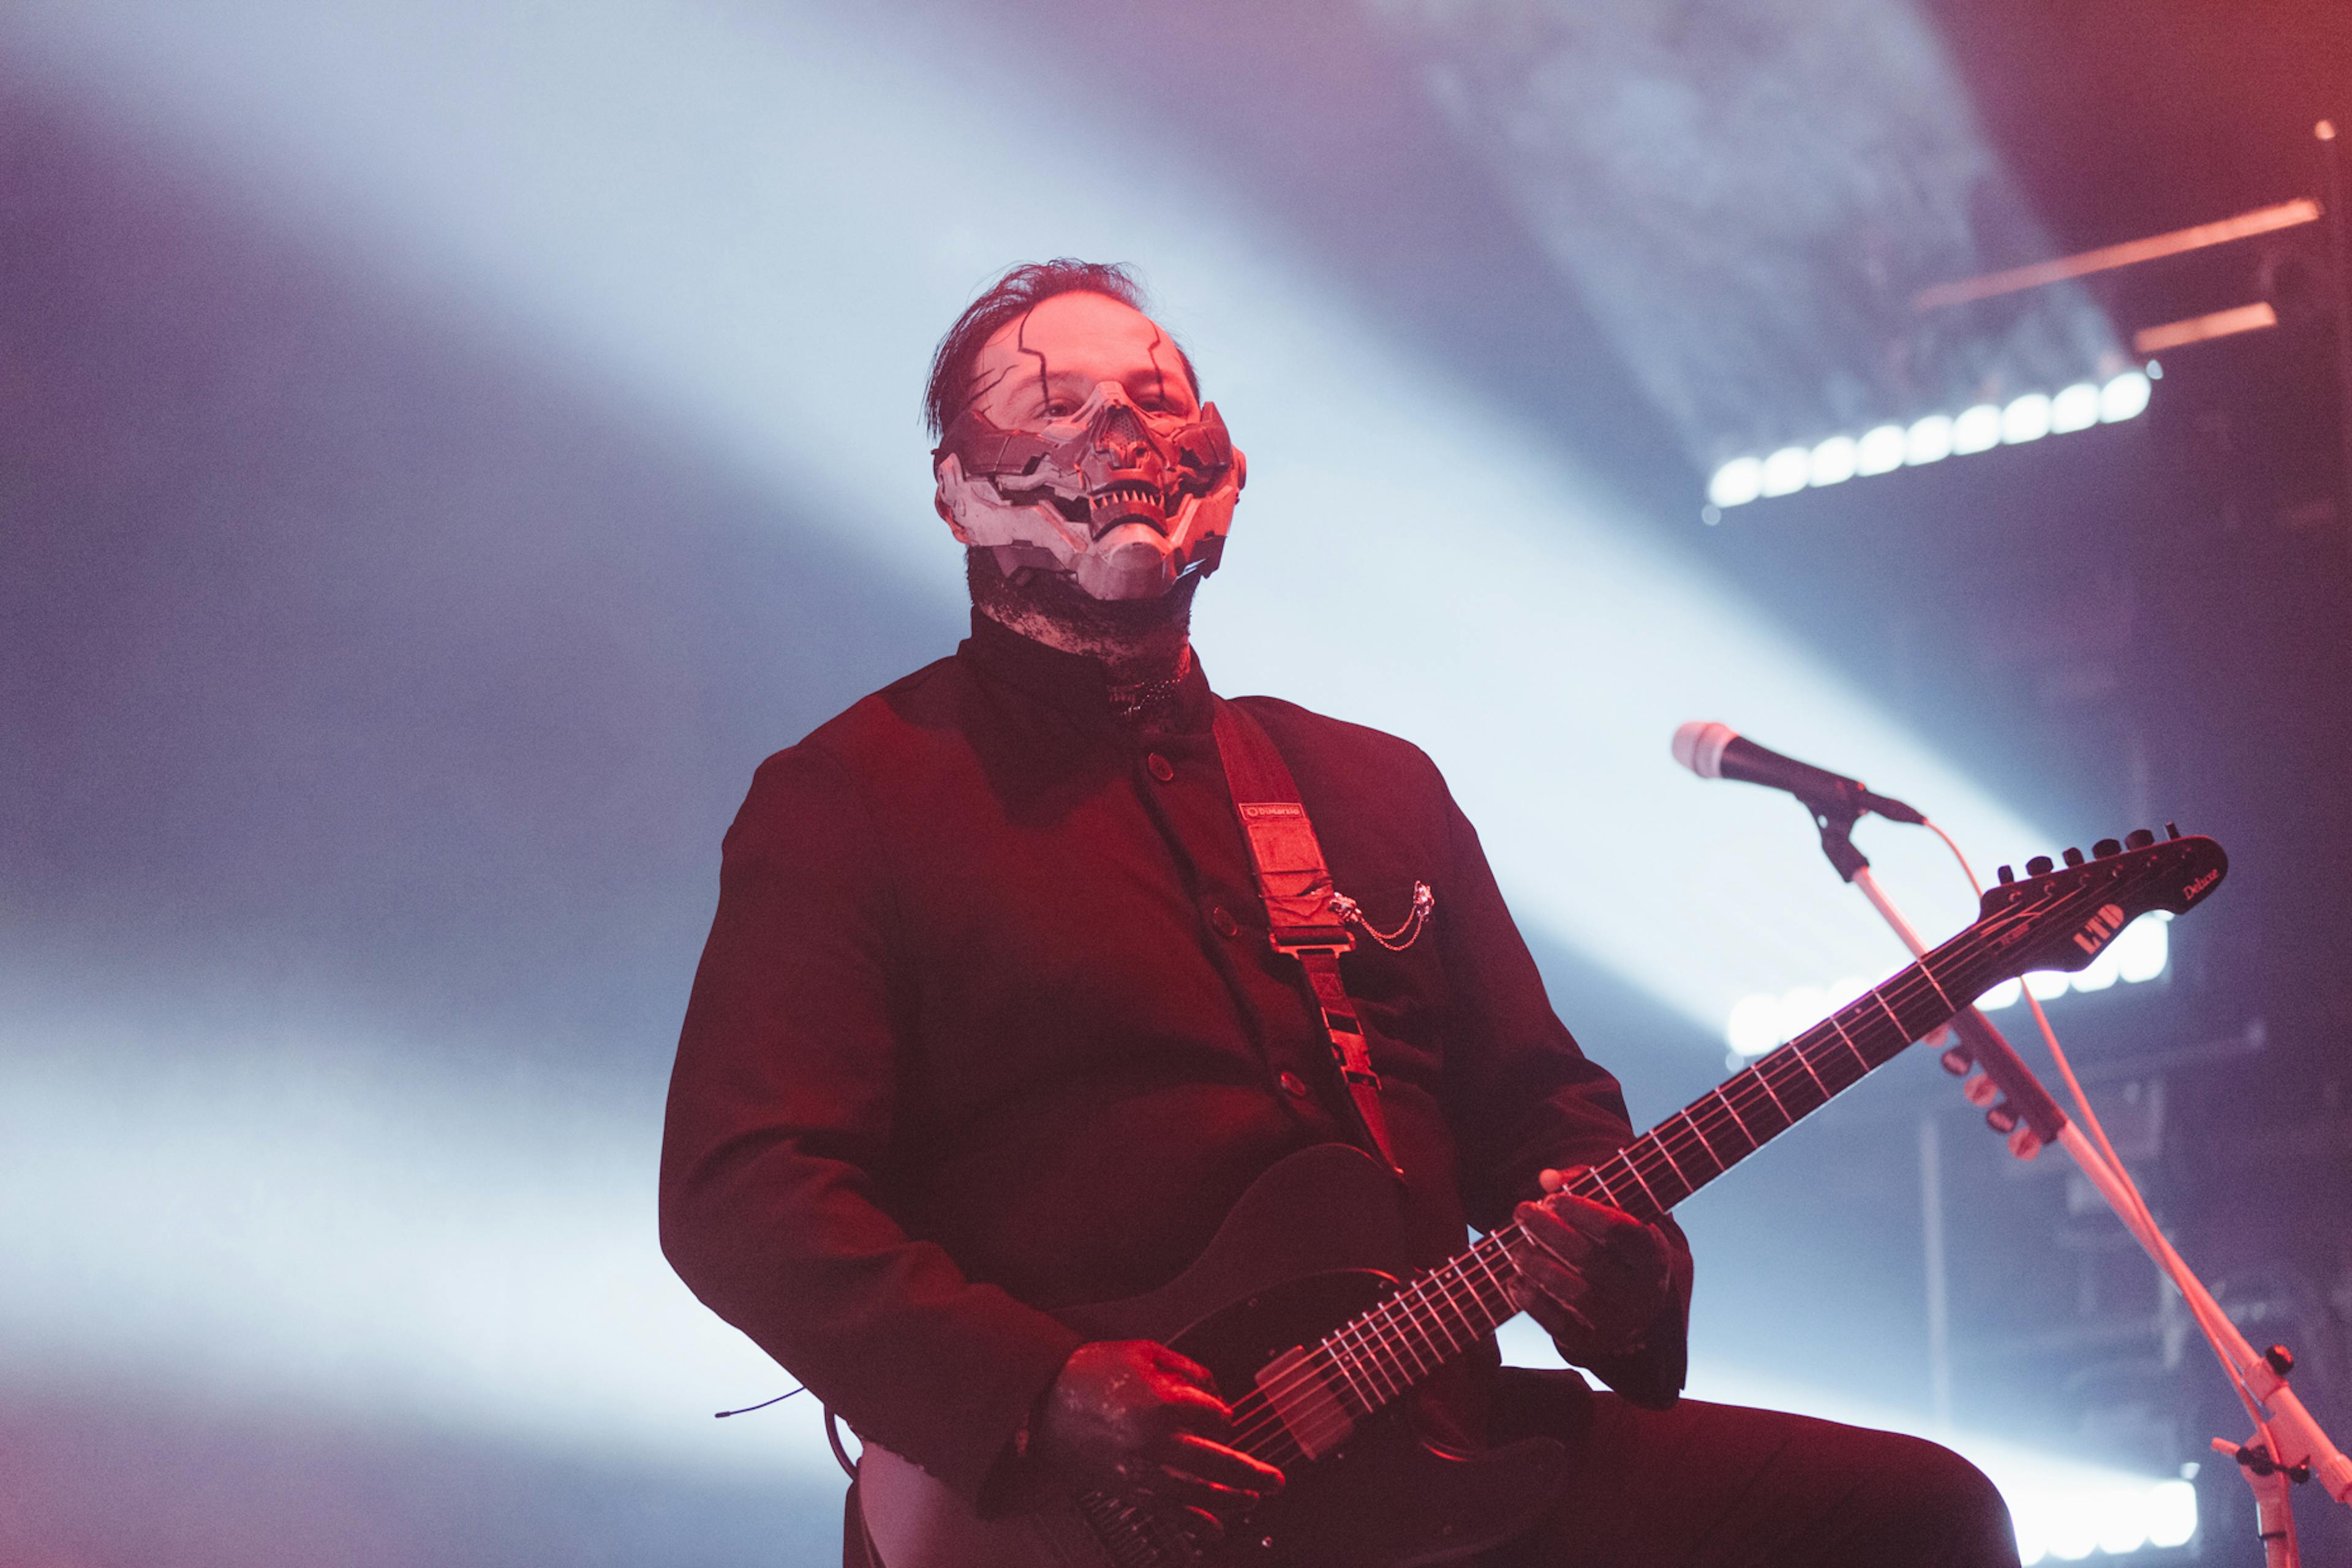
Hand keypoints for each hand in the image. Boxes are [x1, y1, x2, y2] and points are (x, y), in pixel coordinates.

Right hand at [1026, 1340, 1284, 1536]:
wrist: (1041, 1403)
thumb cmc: (1090, 1373)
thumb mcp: (1143, 1352)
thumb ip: (1186, 1368)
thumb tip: (1214, 1388)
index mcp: (1164, 1403)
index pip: (1217, 1415)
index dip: (1224, 1412)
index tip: (1222, 1411)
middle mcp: (1158, 1441)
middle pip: (1218, 1461)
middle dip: (1251, 1472)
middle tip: (1276, 1480)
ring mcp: (1143, 1470)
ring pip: (1198, 1492)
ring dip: (1231, 1500)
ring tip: (1255, 1501)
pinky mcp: (1129, 1488)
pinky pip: (1169, 1511)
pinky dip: (1195, 1523)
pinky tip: (1215, 1530)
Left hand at [1508, 1167, 1673, 1365]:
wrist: (1635, 1307)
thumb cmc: (1617, 1248)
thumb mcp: (1617, 1214)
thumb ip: (1586, 1186)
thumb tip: (1548, 1177)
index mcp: (1653, 1255)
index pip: (1620, 1231)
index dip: (1582, 1211)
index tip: (1550, 1198)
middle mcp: (1641, 1292)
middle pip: (1590, 1259)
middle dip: (1549, 1231)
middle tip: (1521, 1211)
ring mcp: (1619, 1321)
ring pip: (1574, 1294)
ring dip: (1538, 1266)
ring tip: (1515, 1248)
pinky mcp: (1592, 1342)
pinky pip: (1559, 1325)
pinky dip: (1533, 1302)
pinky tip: (1514, 1281)